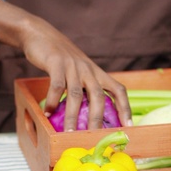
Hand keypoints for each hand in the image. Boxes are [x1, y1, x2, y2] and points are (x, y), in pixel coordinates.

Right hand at [0, 0, 131, 130]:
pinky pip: (56, 85)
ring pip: (75, 94)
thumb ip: (86, 89)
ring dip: (72, 116)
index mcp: (97, 72)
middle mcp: (88, 69)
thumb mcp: (80, 70)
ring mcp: (72, 66)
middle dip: (97, 118)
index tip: (128, 126)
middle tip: (95, 137)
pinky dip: (52, 101)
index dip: (125, 108)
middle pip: (98, 96)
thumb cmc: (61, 58)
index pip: (118, 90)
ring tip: (69, 132)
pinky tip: (48, 113)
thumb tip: (89, 116)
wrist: (41, 34)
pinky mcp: (56, 62)